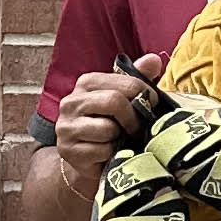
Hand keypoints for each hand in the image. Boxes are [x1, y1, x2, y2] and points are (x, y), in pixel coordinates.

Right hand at [51, 55, 163, 200]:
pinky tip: (108, 152)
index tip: (152, 104)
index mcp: (86, 83)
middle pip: (114, 102)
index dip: (145, 94)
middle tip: (137, 127)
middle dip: (133, 117)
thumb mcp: (124, 98)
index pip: (125, 82)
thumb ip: (137, 79)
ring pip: (108, 128)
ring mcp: (66, 126)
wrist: (88, 160)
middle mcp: (71, 101)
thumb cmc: (110, 123)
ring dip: (121, 137)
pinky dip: (111, 154)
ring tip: (119, 139)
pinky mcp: (68, 150)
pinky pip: (102, 150)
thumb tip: (154, 60)